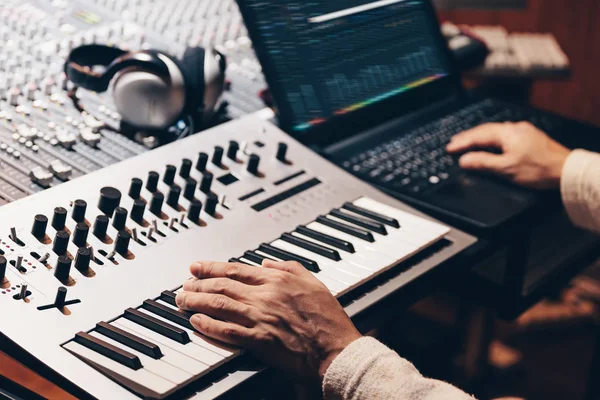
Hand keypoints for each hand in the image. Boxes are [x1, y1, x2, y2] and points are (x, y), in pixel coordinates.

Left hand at [175, 260, 361, 382]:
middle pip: (222, 285)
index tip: (196, 267)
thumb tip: (267, 262)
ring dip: (197, 301)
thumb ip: (288, 267)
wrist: (335, 347)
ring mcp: (260, 318)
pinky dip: (209, 326)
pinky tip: (196, 322)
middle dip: (198, 283)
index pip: (236, 269)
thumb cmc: (327, 318)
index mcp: (277, 279)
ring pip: (220, 305)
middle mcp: (265, 296)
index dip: (212, 267)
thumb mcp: (312, 281)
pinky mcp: (259, 340)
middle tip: (183, 284)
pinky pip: (227, 331)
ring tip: (182, 300)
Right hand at [446, 122, 571, 188]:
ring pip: (495, 132)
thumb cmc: (539, 169)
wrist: (566, 171)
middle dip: (468, 137)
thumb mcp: (506, 169)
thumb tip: (464, 160)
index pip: (478, 136)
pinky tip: (491, 144)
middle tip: (454, 143)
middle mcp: (515, 128)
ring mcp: (524, 132)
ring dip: (480, 137)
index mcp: (507, 133)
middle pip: (486, 130)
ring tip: (468, 143)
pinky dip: (492, 139)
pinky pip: (505, 135)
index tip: (449, 148)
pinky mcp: (530, 138)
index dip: (462, 142)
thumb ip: (483, 163)